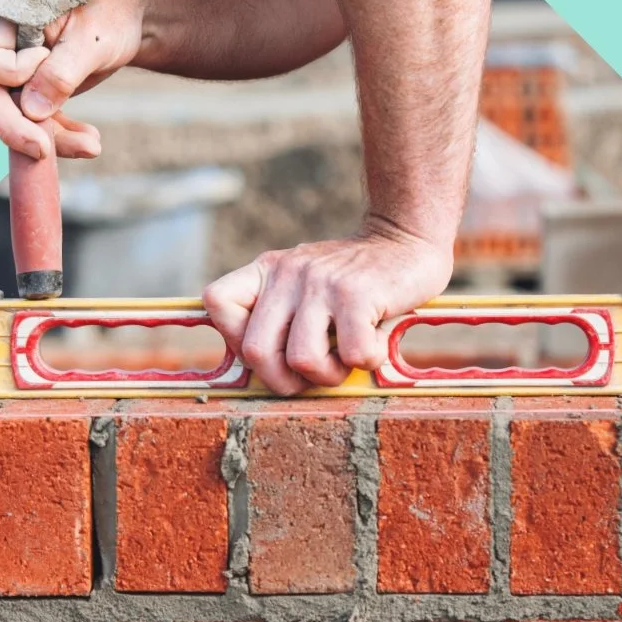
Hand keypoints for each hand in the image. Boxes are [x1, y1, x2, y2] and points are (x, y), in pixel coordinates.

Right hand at [0, 0, 145, 159]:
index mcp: (6, 22)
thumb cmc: (108, 14)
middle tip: (42, 151)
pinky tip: (90, 142)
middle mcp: (2, 48)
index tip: (45, 59)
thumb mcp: (90, 40)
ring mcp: (15, 73)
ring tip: (91, 146)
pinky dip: (61, 137)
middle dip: (15, 127)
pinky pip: (36, 123)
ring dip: (49, 138)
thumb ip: (60, 73)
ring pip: (13, 117)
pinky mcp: (33, 93)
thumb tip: (31, 112)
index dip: (11, 72)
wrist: (126, 19)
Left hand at [203, 219, 452, 394]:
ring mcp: (320, 283)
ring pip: (301, 359)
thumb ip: (278, 316)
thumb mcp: (302, 284)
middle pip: (255, 350)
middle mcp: (287, 273)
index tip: (269, 349)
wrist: (405, 240)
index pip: (216, 301)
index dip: (234, 338)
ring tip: (346, 359)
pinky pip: (351, 355)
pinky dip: (366, 362)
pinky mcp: (357, 294)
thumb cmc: (353, 281)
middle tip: (310, 375)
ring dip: (328, 375)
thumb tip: (262, 372)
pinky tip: (373, 345)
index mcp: (266, 271)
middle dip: (282, 380)